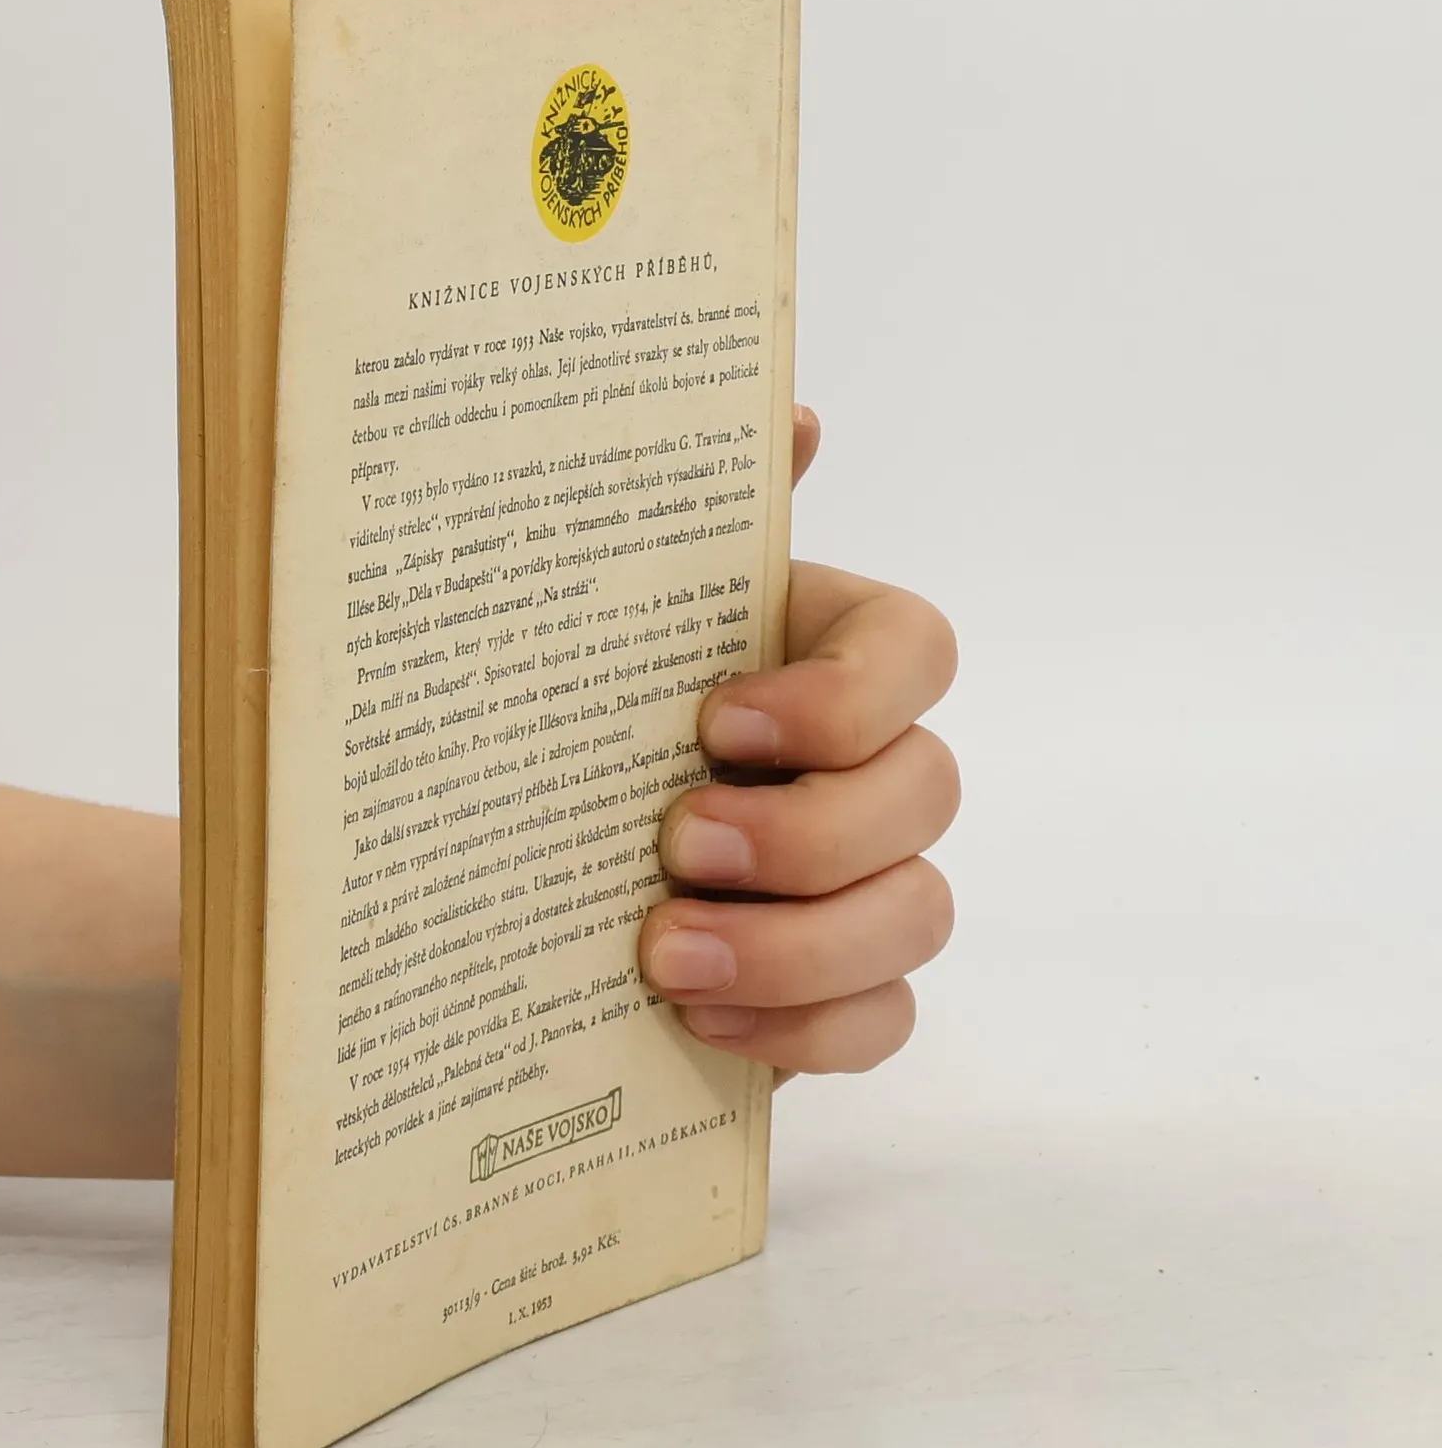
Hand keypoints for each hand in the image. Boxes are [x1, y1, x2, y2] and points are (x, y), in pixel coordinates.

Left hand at [638, 409, 958, 1077]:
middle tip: (675, 846)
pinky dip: (805, 1030)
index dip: (843, 694)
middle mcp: (864, 766)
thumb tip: (795, 417)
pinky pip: (884, 1021)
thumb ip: (688, 523)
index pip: (917, 651)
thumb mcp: (598, 615)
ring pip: (920, 915)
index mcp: (819, 658)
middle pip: (928, 792)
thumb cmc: (573, 712)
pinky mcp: (836, 991)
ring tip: (665, 960)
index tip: (719, 720)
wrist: (519, 854)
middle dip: (808, 833)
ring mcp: (864, 884)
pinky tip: (699, 1023)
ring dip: (800, 947)